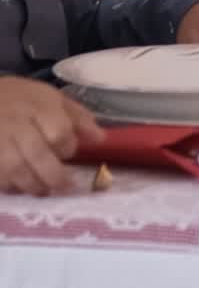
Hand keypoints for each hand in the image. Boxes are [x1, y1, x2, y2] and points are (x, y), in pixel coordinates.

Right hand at [0, 77, 104, 195]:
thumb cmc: (21, 97)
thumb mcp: (52, 97)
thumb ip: (77, 117)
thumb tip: (100, 139)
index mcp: (39, 107)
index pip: (59, 132)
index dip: (67, 147)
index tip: (69, 152)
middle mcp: (18, 124)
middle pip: (39, 155)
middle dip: (54, 176)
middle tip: (65, 186)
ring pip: (17, 171)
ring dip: (34, 186)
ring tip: (45, 189)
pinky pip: (1, 178)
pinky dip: (12, 187)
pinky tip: (22, 186)